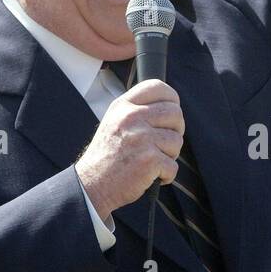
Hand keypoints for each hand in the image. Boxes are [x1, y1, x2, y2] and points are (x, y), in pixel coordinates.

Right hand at [75, 79, 183, 223]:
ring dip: (170, 155)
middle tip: (164, 144)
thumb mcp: (115, 121)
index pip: (157, 87)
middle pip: (175, 113)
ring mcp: (141, 138)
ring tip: (152, 161)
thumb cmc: (108, 155)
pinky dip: (166, 175)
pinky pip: (173, 166)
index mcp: (123, 106)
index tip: (171, 113)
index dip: (171, 99)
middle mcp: (132, 117)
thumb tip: (170, 105)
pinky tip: (151, 176)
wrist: (92, 184)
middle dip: (176, 130)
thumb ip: (138, 110)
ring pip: (177, 140)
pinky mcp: (149, 159)